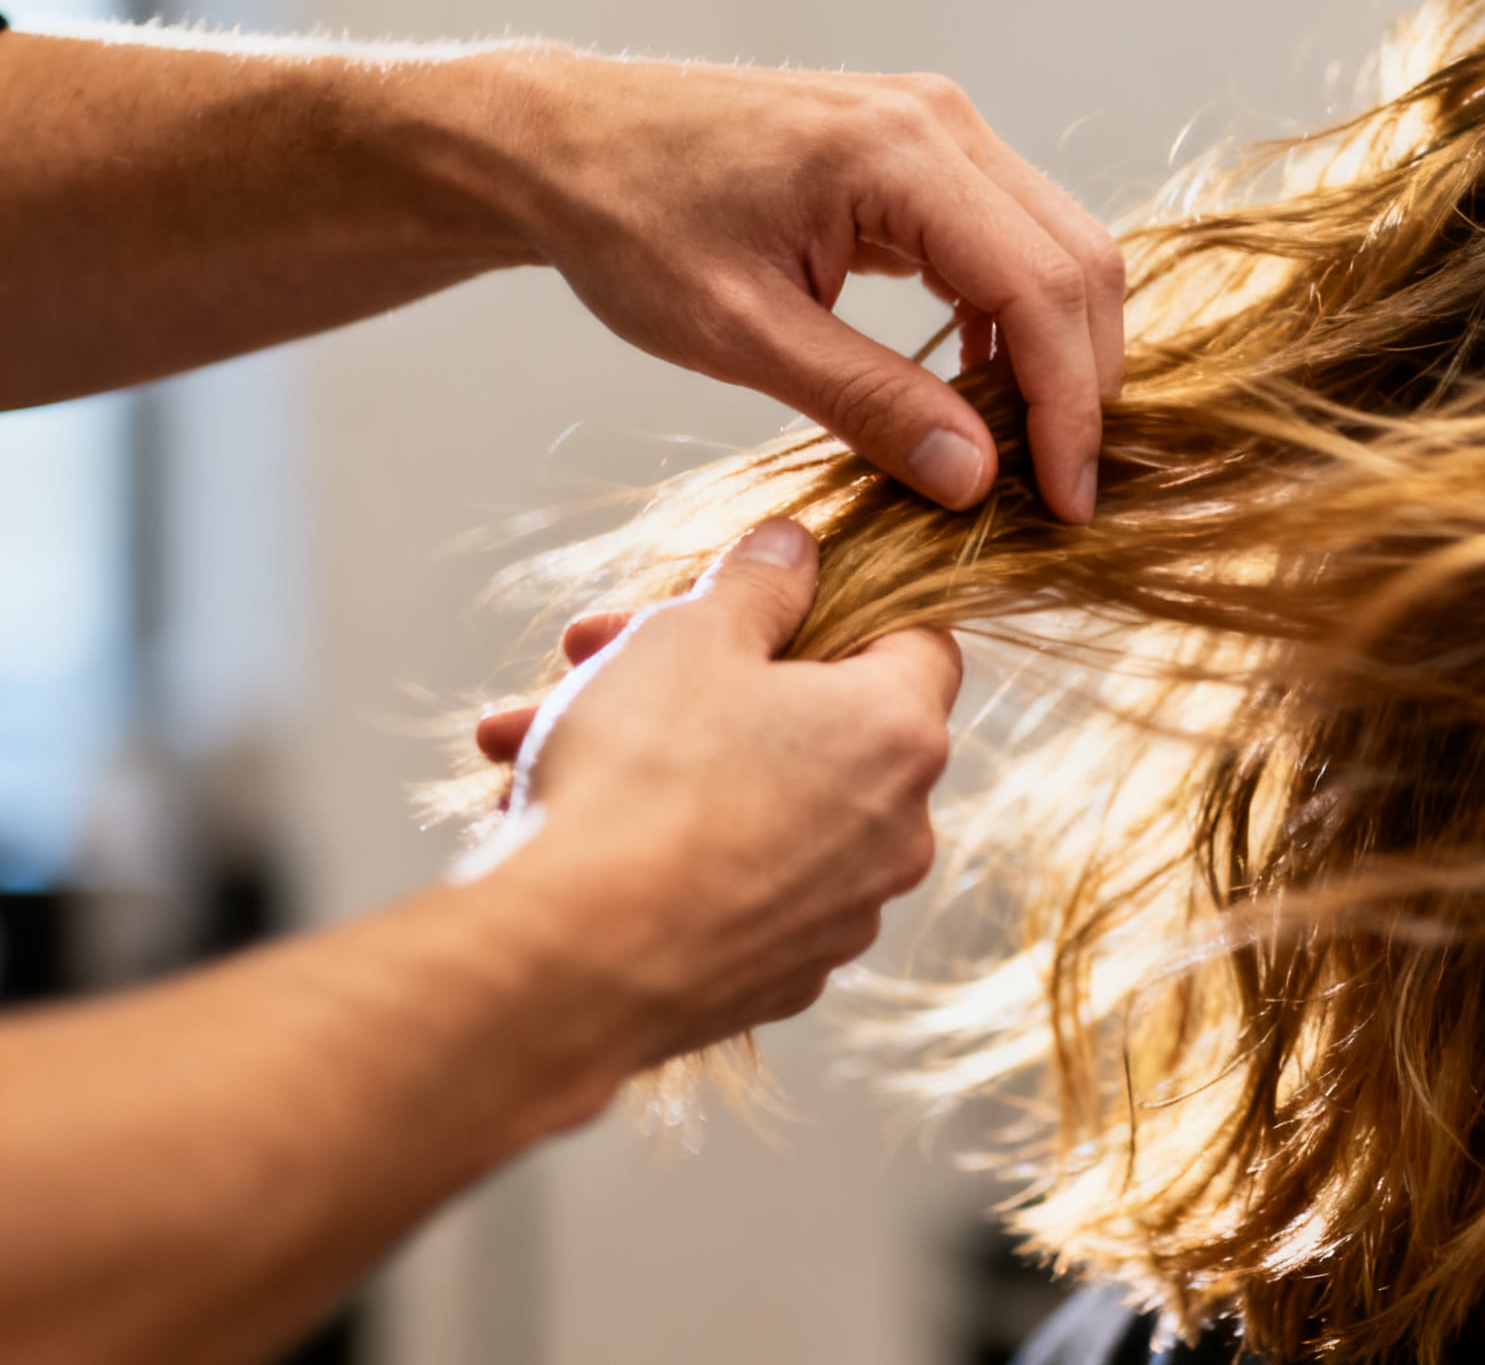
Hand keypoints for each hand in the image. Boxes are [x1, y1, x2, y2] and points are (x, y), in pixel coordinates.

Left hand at [451, 50, 1121, 521]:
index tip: (1065, 503)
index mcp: (897, 155)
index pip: (1041, 289)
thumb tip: (977, 479)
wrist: (564, 144)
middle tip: (1056, 491)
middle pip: (1078, 263)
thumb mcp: (741, 335)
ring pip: (1059, 250)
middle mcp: (939, 123)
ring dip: (1056, 354)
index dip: (1068, 408)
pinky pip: (1010, 240)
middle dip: (1080, 386)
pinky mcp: (922, 152)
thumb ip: (867, 402)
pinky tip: (976, 388)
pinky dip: (1015, 321)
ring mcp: (937, 128)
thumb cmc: (631, 225)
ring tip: (1021, 451)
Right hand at [468, 519, 959, 1066]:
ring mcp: (845, 915)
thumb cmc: (641, 776)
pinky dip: (672, 845)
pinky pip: (738, 881)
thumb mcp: (692, 637)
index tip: (753, 603)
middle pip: (817, 721)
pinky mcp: (785, 975)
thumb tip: (799, 547)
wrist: (569, 961)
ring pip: (761, 800)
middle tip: (592, 654)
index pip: (917, 642)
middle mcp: (900, 832)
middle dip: (702, 677)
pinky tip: (569, 822)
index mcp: (901, 734)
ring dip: (662, 757)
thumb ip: (759, 582)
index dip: (836, 607)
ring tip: (527, 735)